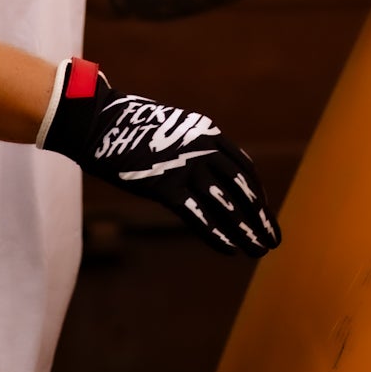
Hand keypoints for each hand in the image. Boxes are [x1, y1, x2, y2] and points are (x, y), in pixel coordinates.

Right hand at [38, 59, 280, 258]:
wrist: (99, 121)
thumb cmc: (133, 127)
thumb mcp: (174, 129)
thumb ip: (194, 148)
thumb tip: (210, 172)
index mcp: (208, 133)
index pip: (244, 169)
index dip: (257, 196)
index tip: (265, 215)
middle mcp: (204, 149)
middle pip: (241, 189)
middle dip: (259, 217)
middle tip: (271, 240)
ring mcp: (185, 167)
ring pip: (225, 205)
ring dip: (245, 231)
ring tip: (257, 250)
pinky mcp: (164, 186)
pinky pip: (198, 216)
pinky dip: (217, 235)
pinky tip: (231, 251)